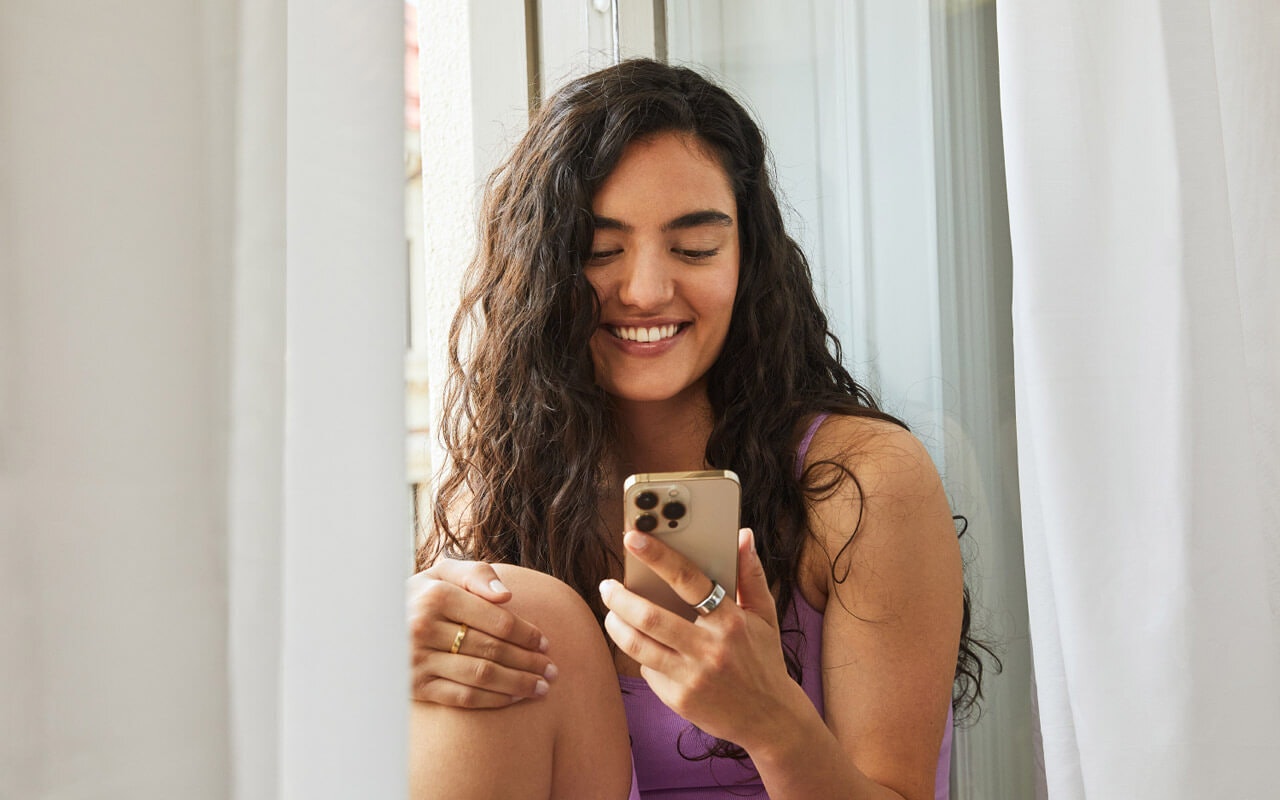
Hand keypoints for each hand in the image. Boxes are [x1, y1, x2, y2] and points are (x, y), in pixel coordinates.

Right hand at [408, 558, 556, 707]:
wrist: (375, 625)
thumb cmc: (422, 596)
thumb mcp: (443, 573)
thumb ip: (477, 574)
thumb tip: (507, 596)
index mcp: (438, 596)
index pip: (498, 620)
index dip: (528, 634)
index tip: (545, 643)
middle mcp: (425, 628)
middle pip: (493, 650)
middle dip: (529, 662)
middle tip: (551, 670)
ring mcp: (418, 660)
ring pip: (482, 676)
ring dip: (518, 684)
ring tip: (541, 688)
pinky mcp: (415, 687)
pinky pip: (463, 697)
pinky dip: (494, 700)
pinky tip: (514, 699)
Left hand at [598, 528, 800, 748]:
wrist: (770, 719)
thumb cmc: (763, 660)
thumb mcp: (765, 616)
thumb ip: (751, 574)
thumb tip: (743, 535)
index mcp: (731, 620)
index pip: (688, 579)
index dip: (657, 556)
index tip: (633, 538)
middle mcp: (710, 648)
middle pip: (649, 616)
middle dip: (619, 597)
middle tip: (607, 586)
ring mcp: (692, 676)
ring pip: (637, 645)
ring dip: (616, 625)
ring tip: (612, 613)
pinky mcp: (679, 699)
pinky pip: (648, 670)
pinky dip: (642, 655)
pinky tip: (646, 648)